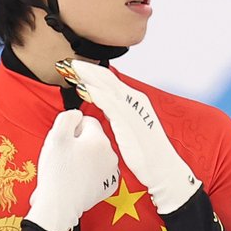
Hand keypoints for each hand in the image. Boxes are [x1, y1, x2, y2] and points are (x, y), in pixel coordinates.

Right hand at [24, 110, 119, 230]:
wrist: (59, 205)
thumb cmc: (57, 173)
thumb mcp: (56, 136)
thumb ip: (68, 117)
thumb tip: (76, 116)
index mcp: (99, 140)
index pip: (87, 122)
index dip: (72, 129)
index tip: (64, 141)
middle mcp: (110, 155)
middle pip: (93, 139)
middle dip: (79, 144)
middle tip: (64, 156)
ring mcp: (111, 172)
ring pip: (96, 155)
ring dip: (84, 158)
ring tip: (70, 169)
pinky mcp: (108, 186)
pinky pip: (99, 172)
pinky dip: (90, 173)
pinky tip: (78, 179)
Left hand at [65, 60, 199, 213]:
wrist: (162, 168)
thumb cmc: (146, 151)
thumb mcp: (129, 126)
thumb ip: (117, 113)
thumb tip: (104, 105)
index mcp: (134, 100)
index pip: (109, 80)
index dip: (91, 72)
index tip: (74, 67)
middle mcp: (134, 100)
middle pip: (106, 78)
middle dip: (86, 69)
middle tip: (67, 62)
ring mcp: (132, 109)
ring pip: (107, 86)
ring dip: (88, 76)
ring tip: (71, 68)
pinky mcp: (129, 121)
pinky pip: (110, 103)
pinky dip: (97, 93)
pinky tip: (84, 88)